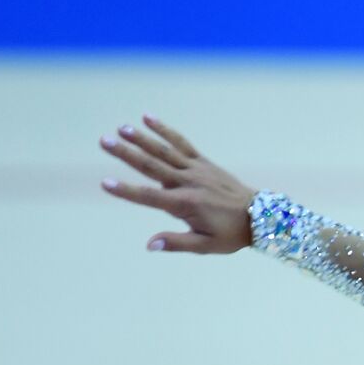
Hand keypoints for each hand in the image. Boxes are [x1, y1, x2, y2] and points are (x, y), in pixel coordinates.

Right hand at [99, 114, 258, 254]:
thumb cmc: (231, 234)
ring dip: (142, 138)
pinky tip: (148, 118)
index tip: (105, 183)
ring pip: (164, 151)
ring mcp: (196, 170)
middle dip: (126, 154)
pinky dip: (165, 130)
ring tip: (121, 128)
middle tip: (103, 140)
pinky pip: (182, 143)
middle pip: (152, 166)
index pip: (149, 197)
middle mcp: (189, 183)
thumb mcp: (205, 245)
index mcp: (185, 204)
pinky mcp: (203, 162)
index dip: (126, 191)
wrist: (260, 216)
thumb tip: (149, 245)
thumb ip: (176, 243)